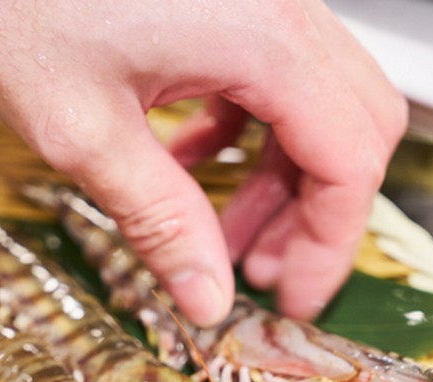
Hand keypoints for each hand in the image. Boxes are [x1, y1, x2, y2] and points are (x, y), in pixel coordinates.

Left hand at [0, 0, 406, 322]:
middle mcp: (273, 5)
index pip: (349, 158)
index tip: (292, 300)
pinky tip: (186, 166)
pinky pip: (262, 74)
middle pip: (351, 125)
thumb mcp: (82, 131)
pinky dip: (242, 132)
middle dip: (314, 212)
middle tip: (260, 274)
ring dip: (278, 176)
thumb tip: (206, 296)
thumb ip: (158, 221)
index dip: (331, 244)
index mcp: (258, 36)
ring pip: (311, 101)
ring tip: (222, 236)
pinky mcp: (216, 0)